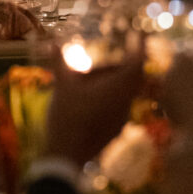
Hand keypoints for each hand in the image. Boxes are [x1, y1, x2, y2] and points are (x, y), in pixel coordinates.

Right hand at [46, 48, 144, 165]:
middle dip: (125, 66)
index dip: (140, 49)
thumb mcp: (62, 86)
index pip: (137, 64)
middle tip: (115, 58)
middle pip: (133, 79)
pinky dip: (111, 98)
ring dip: (116, 83)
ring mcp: (122, 119)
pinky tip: (92, 100)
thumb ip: (59, 62)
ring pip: (126, 94)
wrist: (67, 156)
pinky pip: (119, 108)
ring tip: (94, 79)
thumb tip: (52, 42)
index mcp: (116, 88)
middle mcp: (124, 103)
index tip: (140, 38)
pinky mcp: (115, 131)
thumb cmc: (67, 116)